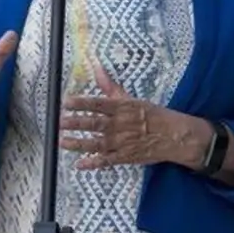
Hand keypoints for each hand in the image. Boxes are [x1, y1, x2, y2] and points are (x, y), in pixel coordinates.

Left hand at [60, 63, 208, 169]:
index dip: (81, 103)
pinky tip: (79, 164)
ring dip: (79, 143)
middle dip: (75, 123)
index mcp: (121, 108)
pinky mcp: (124, 157)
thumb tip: (97, 68)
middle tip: (59, 122)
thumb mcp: (131, 98)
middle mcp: (119, 125)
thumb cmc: (152, 115)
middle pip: (94, 123)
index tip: (66, 102)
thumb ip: (110, 86)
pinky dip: (93, 163)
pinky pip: (106, 161)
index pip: (98, 104)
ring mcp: (121, 142)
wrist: (174, 136)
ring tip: (63, 141)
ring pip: (96, 143)